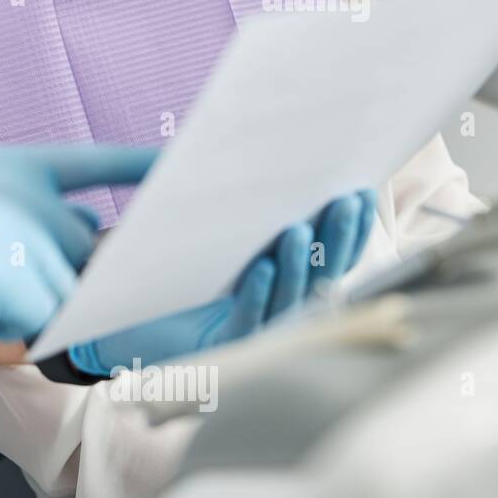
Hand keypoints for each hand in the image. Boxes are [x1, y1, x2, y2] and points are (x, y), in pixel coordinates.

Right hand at [0, 145, 158, 383]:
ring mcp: (3, 226)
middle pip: (85, 245)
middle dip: (57, 275)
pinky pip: (39, 321)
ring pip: (65, 289)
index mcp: (4, 165)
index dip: (141, 169)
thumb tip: (89, 258)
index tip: (185, 169)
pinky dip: (7, 329)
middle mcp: (11, 185)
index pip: (90, 162)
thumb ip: (25, 223)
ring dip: (30, 307)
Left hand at [70, 190, 377, 374]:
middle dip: (337, 237)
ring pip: (287, 298)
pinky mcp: (222, 345)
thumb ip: (245, 210)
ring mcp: (255, 329)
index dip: (353, 229)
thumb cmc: (181, 273)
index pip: (334, 257)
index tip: (364, 191)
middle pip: (321, 275)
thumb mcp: (218, 236)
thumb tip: (265, 152)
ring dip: (298, 264)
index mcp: (289, 282)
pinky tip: (261, 267)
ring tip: (299, 229)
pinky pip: (246, 319)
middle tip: (346, 200)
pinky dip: (256, 293)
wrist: (133, 322)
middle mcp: (280, 308)